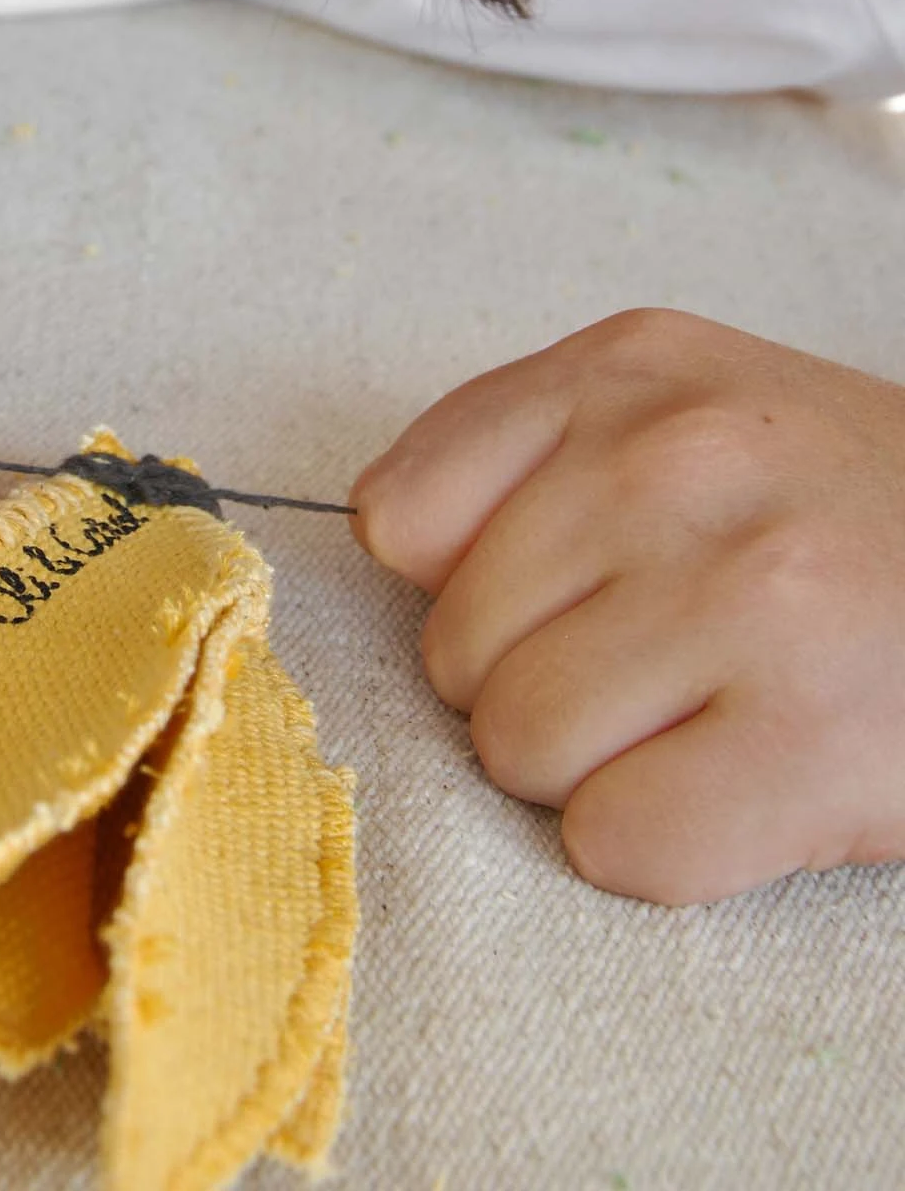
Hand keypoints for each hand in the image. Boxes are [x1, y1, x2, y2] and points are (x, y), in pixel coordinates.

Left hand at [351, 309, 904, 904]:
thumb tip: (383, 539)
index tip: (557, 596)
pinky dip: (663, 845)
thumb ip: (515, 447)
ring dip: (593, 767)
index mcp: (625, 372)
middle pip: (451, 655)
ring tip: (704, 718)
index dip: (461, 586)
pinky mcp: (815, 739)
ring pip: (516, 750)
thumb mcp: (680, 408)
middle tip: (659, 666)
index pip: (397, 520)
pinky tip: (743, 785)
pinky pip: (615, 844)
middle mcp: (678, 462)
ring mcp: (750, 595)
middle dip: (534, 684)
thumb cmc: (834, 511)